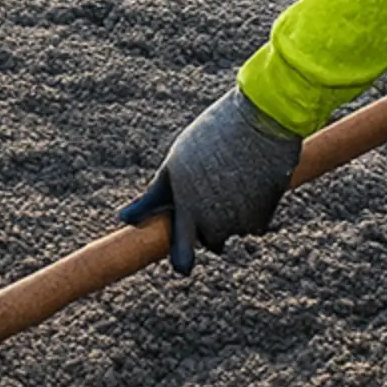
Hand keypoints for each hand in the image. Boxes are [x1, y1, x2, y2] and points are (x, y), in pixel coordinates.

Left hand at [117, 86, 303, 274]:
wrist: (261, 120)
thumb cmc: (212, 136)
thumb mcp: (176, 161)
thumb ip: (154, 196)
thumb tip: (123, 219)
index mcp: (186, 207)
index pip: (181, 253)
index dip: (182, 261)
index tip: (183, 266)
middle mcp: (212, 221)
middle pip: (211, 240)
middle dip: (211, 225)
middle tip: (214, 192)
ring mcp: (238, 222)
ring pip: (234, 229)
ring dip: (234, 214)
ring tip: (234, 177)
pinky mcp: (262, 217)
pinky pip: (255, 223)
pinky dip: (254, 209)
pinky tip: (252, 181)